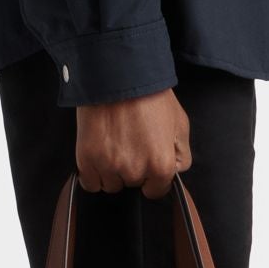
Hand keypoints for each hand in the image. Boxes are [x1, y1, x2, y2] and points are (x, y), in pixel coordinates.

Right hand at [75, 89, 190, 198]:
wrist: (118, 76)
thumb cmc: (150, 96)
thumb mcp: (180, 123)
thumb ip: (182, 154)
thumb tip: (175, 170)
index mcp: (161, 165)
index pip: (156, 190)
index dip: (153, 177)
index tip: (147, 162)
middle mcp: (135, 171)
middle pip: (132, 184)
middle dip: (133, 168)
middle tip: (131, 142)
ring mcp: (109, 167)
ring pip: (111, 185)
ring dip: (112, 171)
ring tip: (114, 144)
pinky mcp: (87, 159)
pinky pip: (90, 183)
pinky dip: (94, 173)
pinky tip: (99, 155)